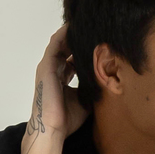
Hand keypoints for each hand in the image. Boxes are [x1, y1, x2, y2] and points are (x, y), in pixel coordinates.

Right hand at [27, 27, 87, 141]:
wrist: (52, 128)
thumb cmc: (66, 119)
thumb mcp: (85, 100)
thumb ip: (92, 89)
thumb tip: (108, 83)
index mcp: (61, 79)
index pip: (72, 60)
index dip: (83, 52)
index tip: (98, 46)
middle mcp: (53, 70)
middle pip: (66, 49)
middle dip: (79, 40)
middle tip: (95, 32)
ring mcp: (48, 67)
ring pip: (61, 43)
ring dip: (73, 34)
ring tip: (88, 25)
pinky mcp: (46, 65)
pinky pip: (55, 43)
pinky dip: (65, 34)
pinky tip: (76, 26)